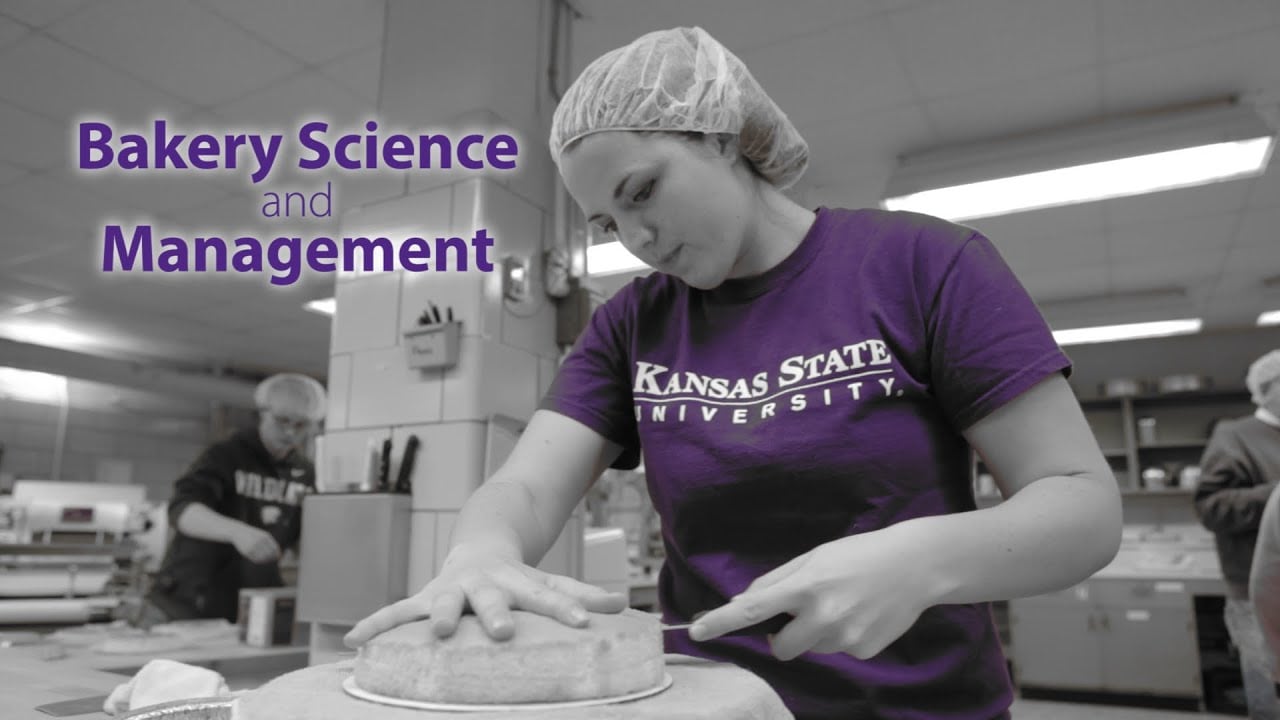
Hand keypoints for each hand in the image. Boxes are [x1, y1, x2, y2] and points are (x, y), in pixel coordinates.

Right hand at [231, 526, 280, 563]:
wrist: (238, 532)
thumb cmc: (254, 534)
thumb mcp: (264, 536)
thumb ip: (272, 544)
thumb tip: (279, 554)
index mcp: (265, 537)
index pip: (274, 548)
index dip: (277, 553)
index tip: (278, 556)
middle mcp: (259, 542)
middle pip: (269, 553)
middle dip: (272, 558)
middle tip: (273, 560)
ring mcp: (253, 547)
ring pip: (263, 557)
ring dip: (266, 560)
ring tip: (266, 560)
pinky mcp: (247, 551)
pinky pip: (256, 559)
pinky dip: (259, 561)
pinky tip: (260, 560)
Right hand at [343, 543, 627, 647]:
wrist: (478, 545)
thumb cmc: (517, 577)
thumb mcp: (550, 582)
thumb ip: (580, 596)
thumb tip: (620, 605)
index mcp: (517, 582)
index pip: (546, 595)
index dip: (565, 608)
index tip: (584, 621)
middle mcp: (483, 585)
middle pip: (492, 599)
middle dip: (495, 614)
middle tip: (502, 631)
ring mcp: (451, 590)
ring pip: (443, 602)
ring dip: (439, 616)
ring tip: (438, 632)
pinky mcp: (424, 599)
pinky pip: (396, 612)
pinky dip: (376, 625)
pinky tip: (353, 643)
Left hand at [690, 526, 937, 660]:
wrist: (914, 566)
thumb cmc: (858, 555)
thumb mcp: (814, 557)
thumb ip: (778, 581)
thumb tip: (745, 602)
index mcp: (806, 586)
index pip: (753, 609)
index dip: (721, 621)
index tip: (696, 631)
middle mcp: (824, 616)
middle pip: (781, 647)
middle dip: (782, 636)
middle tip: (801, 612)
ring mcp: (846, 638)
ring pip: (811, 648)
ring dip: (816, 633)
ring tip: (842, 604)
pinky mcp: (864, 651)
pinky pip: (838, 651)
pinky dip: (842, 636)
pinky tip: (860, 614)